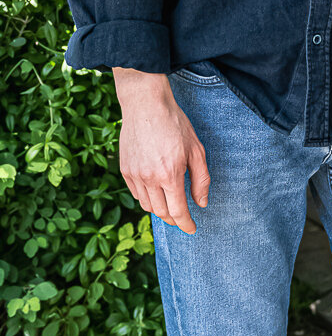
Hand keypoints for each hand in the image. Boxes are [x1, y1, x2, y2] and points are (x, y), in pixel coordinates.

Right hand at [113, 69, 209, 233]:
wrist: (146, 105)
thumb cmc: (175, 124)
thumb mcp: (196, 149)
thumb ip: (201, 179)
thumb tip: (202, 203)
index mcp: (170, 174)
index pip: (178, 211)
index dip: (186, 224)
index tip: (193, 229)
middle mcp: (149, 178)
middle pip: (161, 212)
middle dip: (174, 219)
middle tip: (183, 217)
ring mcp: (134, 175)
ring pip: (147, 206)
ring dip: (160, 210)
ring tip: (171, 204)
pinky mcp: (125, 170)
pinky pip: (136, 194)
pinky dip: (147, 198)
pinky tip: (156, 191)